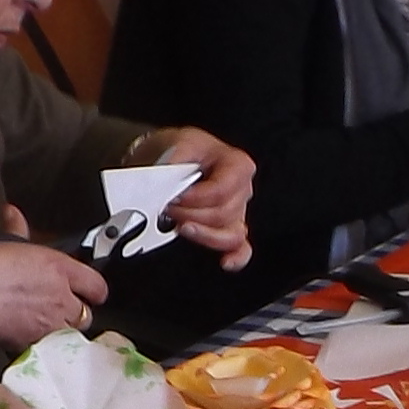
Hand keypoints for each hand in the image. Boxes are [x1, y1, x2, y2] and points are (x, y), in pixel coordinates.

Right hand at [0, 236, 106, 354]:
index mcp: (59, 268)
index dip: (94, 290)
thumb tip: (13, 214)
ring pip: (71, 334)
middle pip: (86, 314)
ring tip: (47, 325)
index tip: (91, 292)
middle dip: (76, 312)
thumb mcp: (4, 241)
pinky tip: (30, 337)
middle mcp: (60, 297)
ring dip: (63, 331)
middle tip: (62, 309)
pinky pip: (49, 349)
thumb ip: (17, 229)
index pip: (97, 285)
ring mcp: (49, 323)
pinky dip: (43, 345)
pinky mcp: (34, 344)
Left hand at [142, 129, 256, 269]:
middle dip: (191, 214)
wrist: (167, 161)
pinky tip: (225, 262)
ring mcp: (237, 213)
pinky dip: (235, 257)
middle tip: (168, 208)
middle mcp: (242, 190)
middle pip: (223, 214)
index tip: (174, 197)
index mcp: (237, 165)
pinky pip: (241, 249)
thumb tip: (166, 186)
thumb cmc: (178, 152)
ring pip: (231, 235)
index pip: (221, 191)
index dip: (195, 198)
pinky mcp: (228, 231)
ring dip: (203, 234)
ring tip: (181, 228)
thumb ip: (174, 165)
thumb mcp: (176, 145)